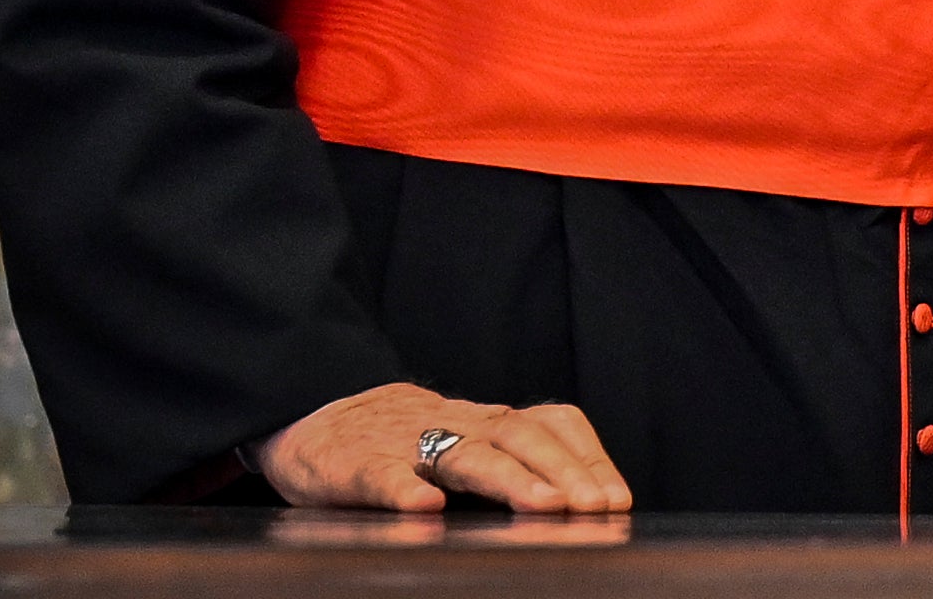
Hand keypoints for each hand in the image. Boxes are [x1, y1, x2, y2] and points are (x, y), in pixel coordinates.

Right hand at [256, 382, 632, 512]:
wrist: (315, 424)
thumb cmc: (402, 445)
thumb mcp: (463, 444)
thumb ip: (512, 463)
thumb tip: (585, 502)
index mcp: (485, 423)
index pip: (549, 425)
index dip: (586, 458)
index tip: (617, 498)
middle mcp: (454, 425)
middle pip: (520, 435)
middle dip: (564, 471)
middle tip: (594, 507)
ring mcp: (404, 442)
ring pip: (464, 453)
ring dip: (509, 478)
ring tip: (545, 506)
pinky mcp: (353, 465)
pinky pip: (381, 475)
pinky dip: (403, 489)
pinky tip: (425, 509)